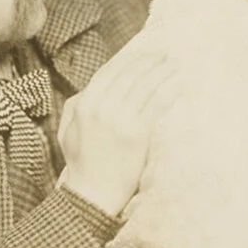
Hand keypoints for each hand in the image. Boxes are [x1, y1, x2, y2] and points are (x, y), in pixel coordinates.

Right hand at [58, 48, 176, 217]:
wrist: (92, 195)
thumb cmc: (81, 163)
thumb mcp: (68, 130)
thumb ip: (76, 105)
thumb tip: (90, 86)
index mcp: (84, 104)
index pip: (110, 71)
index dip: (129, 59)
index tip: (144, 52)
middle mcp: (102, 107)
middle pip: (130, 74)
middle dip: (150, 61)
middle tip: (165, 54)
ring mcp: (120, 120)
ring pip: (146, 86)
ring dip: (163, 72)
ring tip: (175, 65)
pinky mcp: (137, 134)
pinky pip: (157, 104)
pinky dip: (169, 91)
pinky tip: (179, 84)